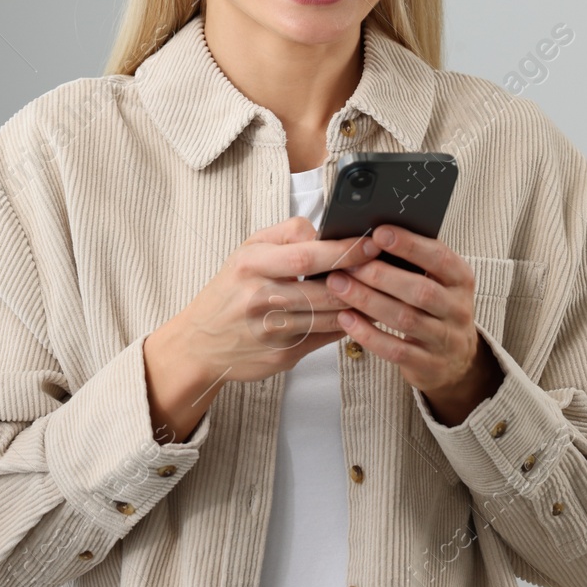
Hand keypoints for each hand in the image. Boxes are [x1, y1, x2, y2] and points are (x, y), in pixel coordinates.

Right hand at [142, 215, 383, 441]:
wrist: (199, 343)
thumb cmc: (230, 291)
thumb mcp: (246, 252)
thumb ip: (285, 236)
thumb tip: (326, 231)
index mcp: (251, 265)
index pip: (306, 255)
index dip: (343, 250)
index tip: (370, 242)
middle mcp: (260, 298)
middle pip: (324, 289)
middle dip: (361, 278)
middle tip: (386, 266)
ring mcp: (272, 331)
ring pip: (331, 316)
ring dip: (361, 303)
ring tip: (382, 289)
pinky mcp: (283, 355)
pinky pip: (326, 337)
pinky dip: (347, 324)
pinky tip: (359, 314)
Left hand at [325, 224, 502, 425]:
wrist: (456, 359)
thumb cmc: (435, 306)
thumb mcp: (437, 280)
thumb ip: (414, 259)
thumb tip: (372, 231)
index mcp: (460, 279)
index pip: (439, 258)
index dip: (410, 245)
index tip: (378, 233)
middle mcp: (457, 308)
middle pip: (420, 291)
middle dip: (380, 275)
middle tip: (347, 263)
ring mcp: (444, 339)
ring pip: (405, 319)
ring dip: (367, 300)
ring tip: (337, 285)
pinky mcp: (428, 364)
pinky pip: (395, 350)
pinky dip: (368, 334)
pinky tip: (345, 318)